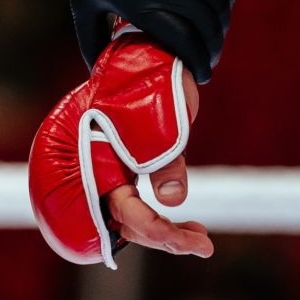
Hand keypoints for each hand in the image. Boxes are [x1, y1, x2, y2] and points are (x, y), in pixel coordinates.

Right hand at [29, 25, 203, 267]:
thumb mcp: (160, 119)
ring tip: (199, 238)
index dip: (159, 232)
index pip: (125, 210)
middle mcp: (97, 169)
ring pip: (131, 216)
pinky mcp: (124, 166)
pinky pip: (136, 202)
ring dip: (163, 231)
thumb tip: (172, 199)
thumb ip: (165, 161)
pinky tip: (185, 221)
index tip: (193, 244)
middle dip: (165, 237)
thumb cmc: (146, 81)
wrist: (143, 54)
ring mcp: (109, 168)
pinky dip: (159, 215)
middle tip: (204, 245)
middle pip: (126, 222)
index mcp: (96, 159)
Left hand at [52, 0, 240, 82]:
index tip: (199, 72)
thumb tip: (99, 73)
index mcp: (142, 4)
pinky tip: (221, 1)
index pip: (184, 45)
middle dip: (211, 48)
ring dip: (221, 22)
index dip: (197, 63)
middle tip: (208, 56)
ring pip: (221, 3)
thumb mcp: (84, 0)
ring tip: (214, 32)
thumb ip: (92, 41)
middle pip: (207, 28)